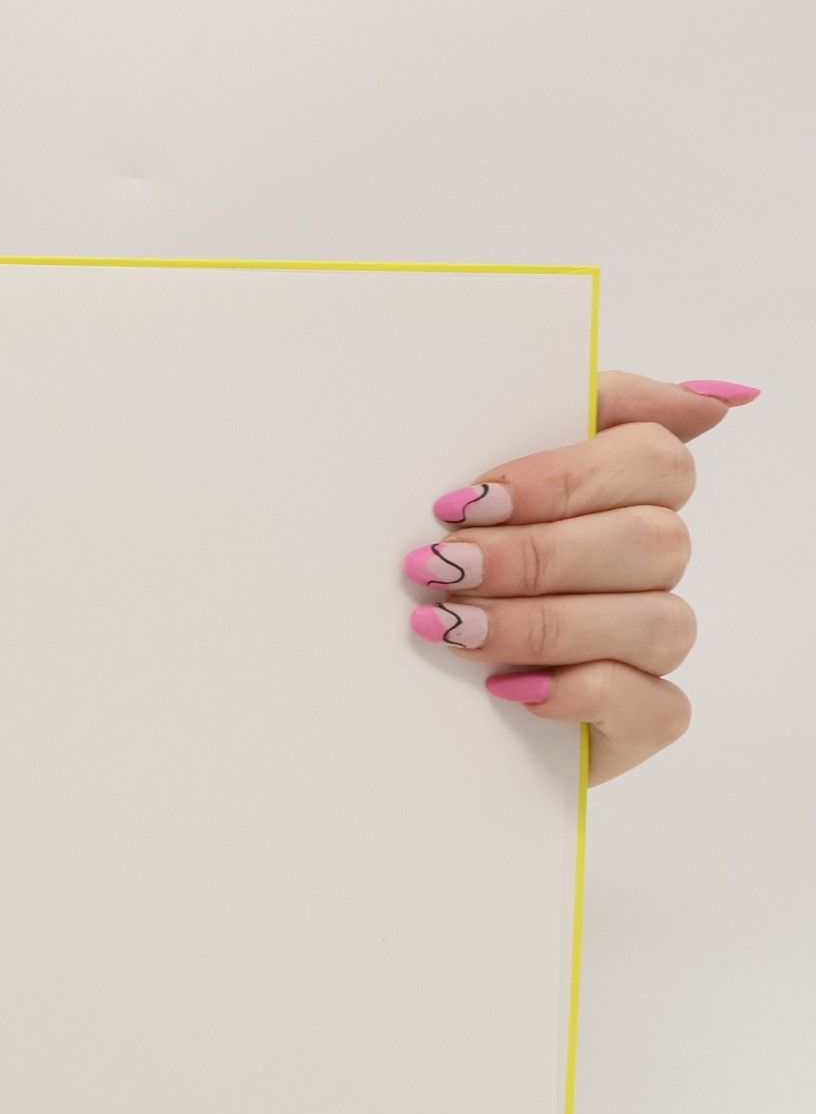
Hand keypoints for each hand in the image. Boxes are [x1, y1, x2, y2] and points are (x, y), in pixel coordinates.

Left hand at [404, 373, 757, 782]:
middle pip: (650, 539)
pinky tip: (509, 689)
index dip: (563, 477)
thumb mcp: (470, 490)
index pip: (653, 455)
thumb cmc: (447, 572)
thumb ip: (547, 414)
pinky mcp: (643, 717)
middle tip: (442, 567)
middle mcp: (650, 563)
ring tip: (451, 627)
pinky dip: (579, 692)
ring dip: (543, 623)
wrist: (406, 691)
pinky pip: (652, 703)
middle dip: (535, 555)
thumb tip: (706, 395)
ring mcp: (652, 642)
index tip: (464, 500)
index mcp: (625, 492)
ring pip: (653, 620)